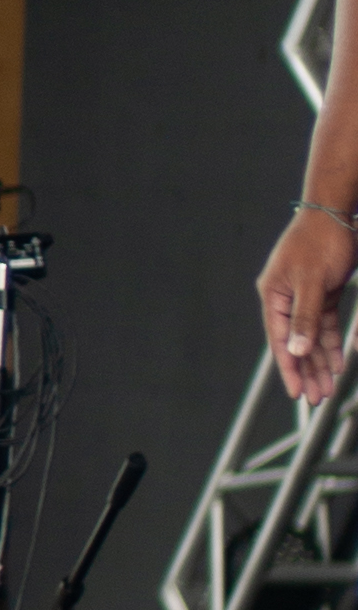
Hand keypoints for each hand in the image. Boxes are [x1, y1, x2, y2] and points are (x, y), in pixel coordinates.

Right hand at [259, 211, 355, 407]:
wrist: (335, 211)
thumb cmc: (320, 240)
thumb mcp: (313, 282)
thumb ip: (304, 318)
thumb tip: (295, 350)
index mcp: (274, 294)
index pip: (280, 340)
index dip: (289, 368)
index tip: (296, 393)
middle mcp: (285, 298)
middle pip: (295, 343)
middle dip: (306, 371)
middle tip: (316, 398)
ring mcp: (303, 295)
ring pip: (310, 337)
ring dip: (319, 361)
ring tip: (327, 386)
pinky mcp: (321, 292)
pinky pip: (324, 325)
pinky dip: (331, 343)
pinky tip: (336, 361)